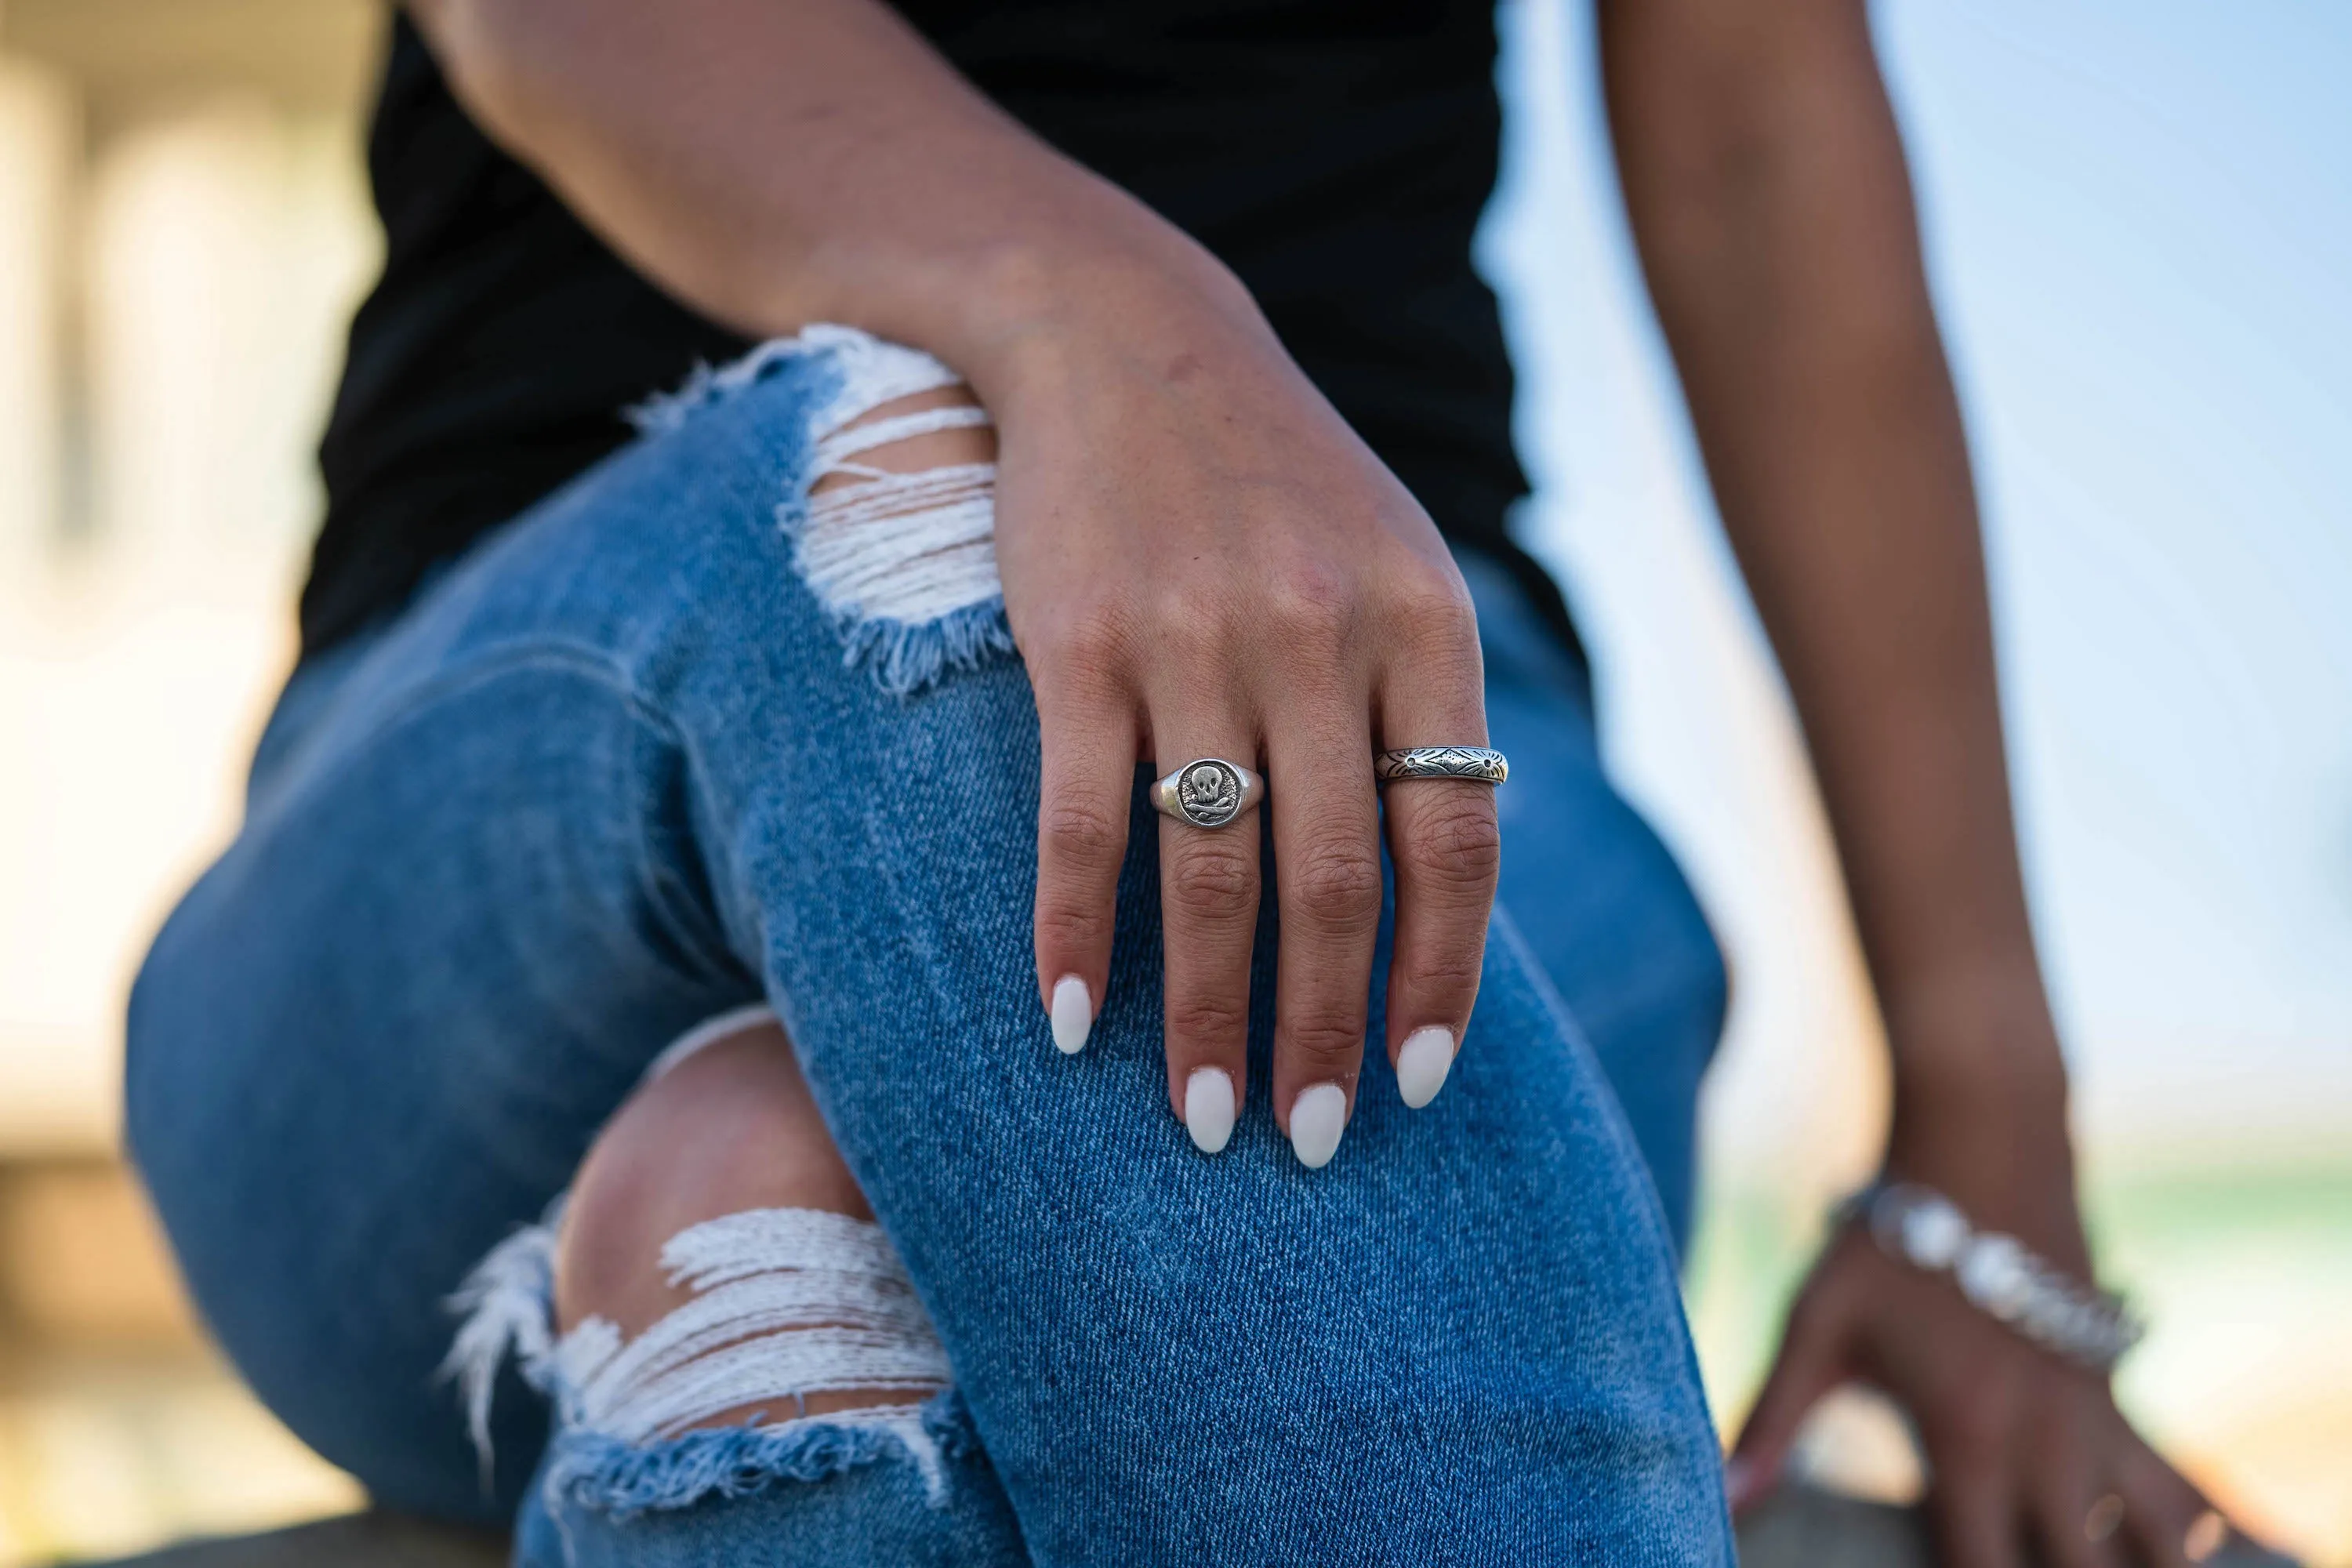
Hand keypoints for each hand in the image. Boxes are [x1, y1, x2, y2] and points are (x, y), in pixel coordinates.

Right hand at [975, 259, 1497, 1164]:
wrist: (1126, 338)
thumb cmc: (1275, 485)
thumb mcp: (1392, 567)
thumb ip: (1419, 714)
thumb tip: (1431, 905)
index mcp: (1423, 630)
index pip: (1455, 847)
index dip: (1441, 980)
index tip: (1421, 1081)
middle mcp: (1320, 638)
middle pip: (1338, 882)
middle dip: (1323, 1031)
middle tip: (1308, 1141)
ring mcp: (1196, 639)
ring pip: (1213, 870)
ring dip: (1208, 1015)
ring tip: (1202, 1120)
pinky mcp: (1079, 641)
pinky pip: (1084, 821)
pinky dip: (1075, 934)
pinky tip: (1066, 1022)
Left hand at [1729, 1187, 2235, 1567]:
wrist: (1983, 1144)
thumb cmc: (1888, 1241)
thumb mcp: (1816, 1324)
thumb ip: (1773, 1421)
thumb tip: (1721, 1499)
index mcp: (1970, 1440)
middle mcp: (2050, 1445)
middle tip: (2012, 1567)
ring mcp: (2098, 1420)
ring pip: (2161, 1540)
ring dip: (2136, 1563)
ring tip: (2094, 1562)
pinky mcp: (2120, 1392)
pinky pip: (2176, 1485)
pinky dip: (2178, 1528)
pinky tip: (2162, 1547)